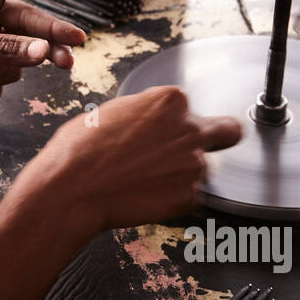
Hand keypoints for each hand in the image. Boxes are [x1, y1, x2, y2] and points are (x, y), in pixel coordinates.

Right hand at [13, 86, 242, 234]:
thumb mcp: (113, 112)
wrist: (73, 187)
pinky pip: (188, 196)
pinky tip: (143, 195)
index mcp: (170, 101)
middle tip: (193, 151)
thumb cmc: (81, 149)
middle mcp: (190, 130)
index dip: (177, 122)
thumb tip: (150, 122)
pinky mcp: (189, 196)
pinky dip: (171, 198)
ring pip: (200, 168)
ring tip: (144, 180)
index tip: (165, 132)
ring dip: (181, 174)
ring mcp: (194, 165)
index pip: (191, 108)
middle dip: (217, 139)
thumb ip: (146, 114)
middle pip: (226, 133)